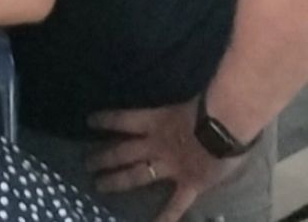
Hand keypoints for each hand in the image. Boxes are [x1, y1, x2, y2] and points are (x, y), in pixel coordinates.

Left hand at [86, 100, 243, 221]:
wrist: (226, 127)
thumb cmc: (210, 107)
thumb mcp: (185, 102)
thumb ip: (176, 109)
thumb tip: (180, 105)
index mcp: (156, 121)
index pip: (122, 119)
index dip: (105, 120)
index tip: (89, 121)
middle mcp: (156, 145)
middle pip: (122, 152)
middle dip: (103, 157)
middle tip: (86, 163)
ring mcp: (170, 166)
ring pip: (137, 175)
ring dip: (117, 180)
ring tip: (98, 186)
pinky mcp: (189, 183)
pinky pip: (176, 204)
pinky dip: (166, 217)